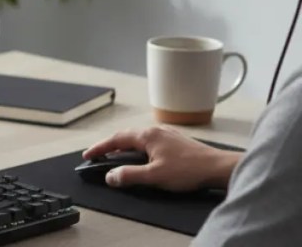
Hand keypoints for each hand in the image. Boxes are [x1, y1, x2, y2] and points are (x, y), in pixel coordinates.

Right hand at [83, 126, 241, 191]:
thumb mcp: (154, 176)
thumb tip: (110, 176)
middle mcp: (156, 131)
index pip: (116, 140)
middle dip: (110, 146)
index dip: (100, 148)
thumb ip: (129, 175)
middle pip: (126, 136)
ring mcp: (167, 135)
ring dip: (125, 147)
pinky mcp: (176, 142)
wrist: (219, 168)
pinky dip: (138, 148)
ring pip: (139, 138)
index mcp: (147, 136)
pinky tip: (142, 157)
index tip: (88, 155)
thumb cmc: (189, 170)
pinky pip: (150, 142)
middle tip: (98, 155)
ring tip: (116, 156)